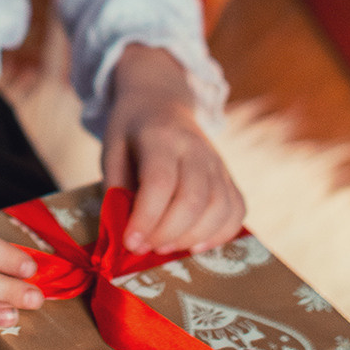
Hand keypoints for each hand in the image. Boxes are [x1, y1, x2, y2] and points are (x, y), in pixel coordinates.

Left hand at [102, 45, 244, 255]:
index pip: (160, 183)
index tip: (130, 243)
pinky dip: (219, 235)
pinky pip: (237, 210)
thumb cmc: (131, 133)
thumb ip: (116, 191)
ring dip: (192, 238)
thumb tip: (125, 234)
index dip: (146, 219)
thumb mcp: (112, 152)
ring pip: (220, 209)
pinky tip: (194, 244)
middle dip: (167, 234)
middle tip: (144, 248)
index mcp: (160, 137)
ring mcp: (217, 162)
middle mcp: (195, 148)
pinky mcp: (229, 176)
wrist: (161, 102)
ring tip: (165, 247)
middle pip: (193, 200)